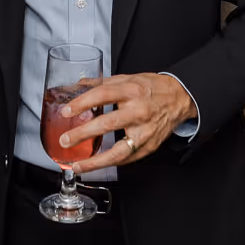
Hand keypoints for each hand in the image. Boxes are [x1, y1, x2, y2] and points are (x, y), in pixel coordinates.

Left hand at [60, 72, 195, 173]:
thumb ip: (103, 83)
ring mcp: (144, 131)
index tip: (66, 112)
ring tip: (78, 166)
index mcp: (131, 90)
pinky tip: (96, 165)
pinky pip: (127, 158)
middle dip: (83, 133)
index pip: (103, 95)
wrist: (180, 98)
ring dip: (96, 161)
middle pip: (108, 123)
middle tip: (65, 140)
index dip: (82, 103)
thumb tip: (79, 84)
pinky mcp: (149, 146)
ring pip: (119, 151)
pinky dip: (111, 163)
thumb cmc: (153, 88)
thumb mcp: (129, 78)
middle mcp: (138, 111)